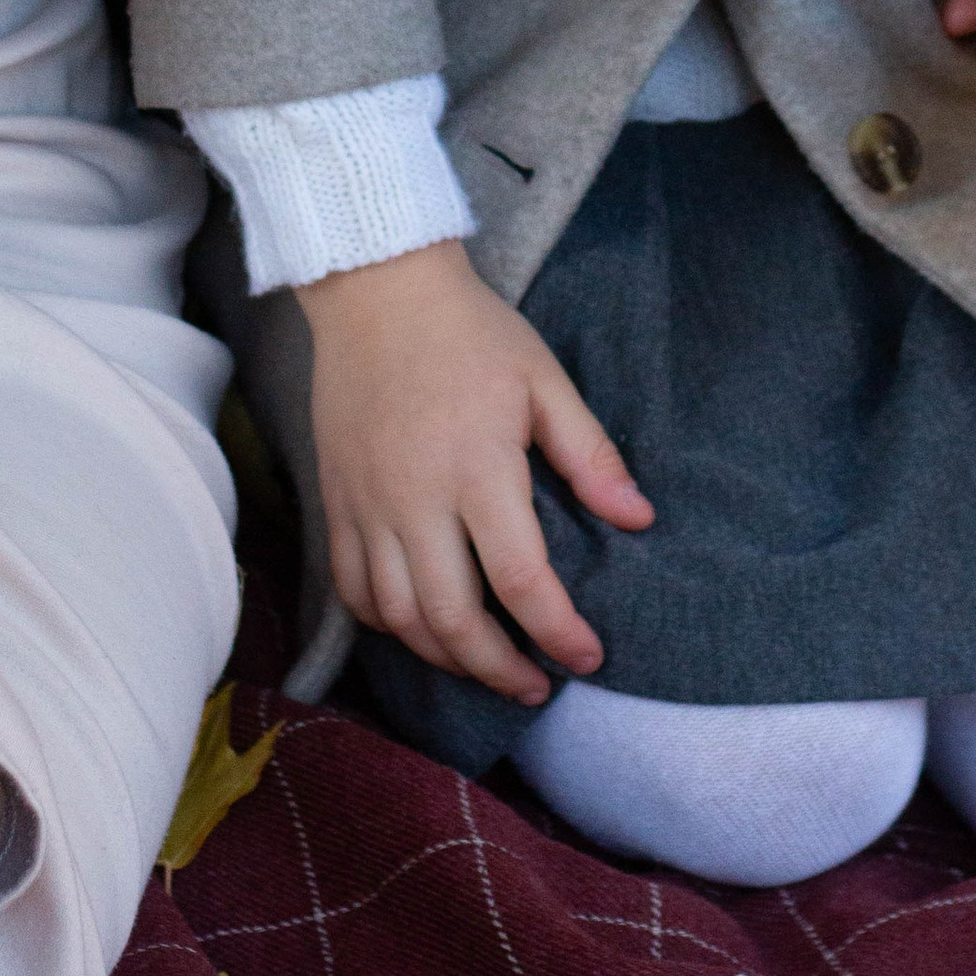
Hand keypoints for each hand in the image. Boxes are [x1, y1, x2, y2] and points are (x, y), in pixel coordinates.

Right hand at [297, 237, 653, 700]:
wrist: (375, 288)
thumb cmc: (469, 331)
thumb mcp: (543, 380)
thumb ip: (590, 455)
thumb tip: (639, 519)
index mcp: (476, 466)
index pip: (520, 579)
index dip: (558, 631)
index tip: (589, 656)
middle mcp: (415, 498)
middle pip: (452, 619)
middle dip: (500, 669)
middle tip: (537, 686)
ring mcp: (367, 504)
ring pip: (398, 617)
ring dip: (445, 656)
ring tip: (486, 664)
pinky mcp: (336, 501)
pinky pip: (353, 589)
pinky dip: (387, 625)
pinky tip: (421, 627)